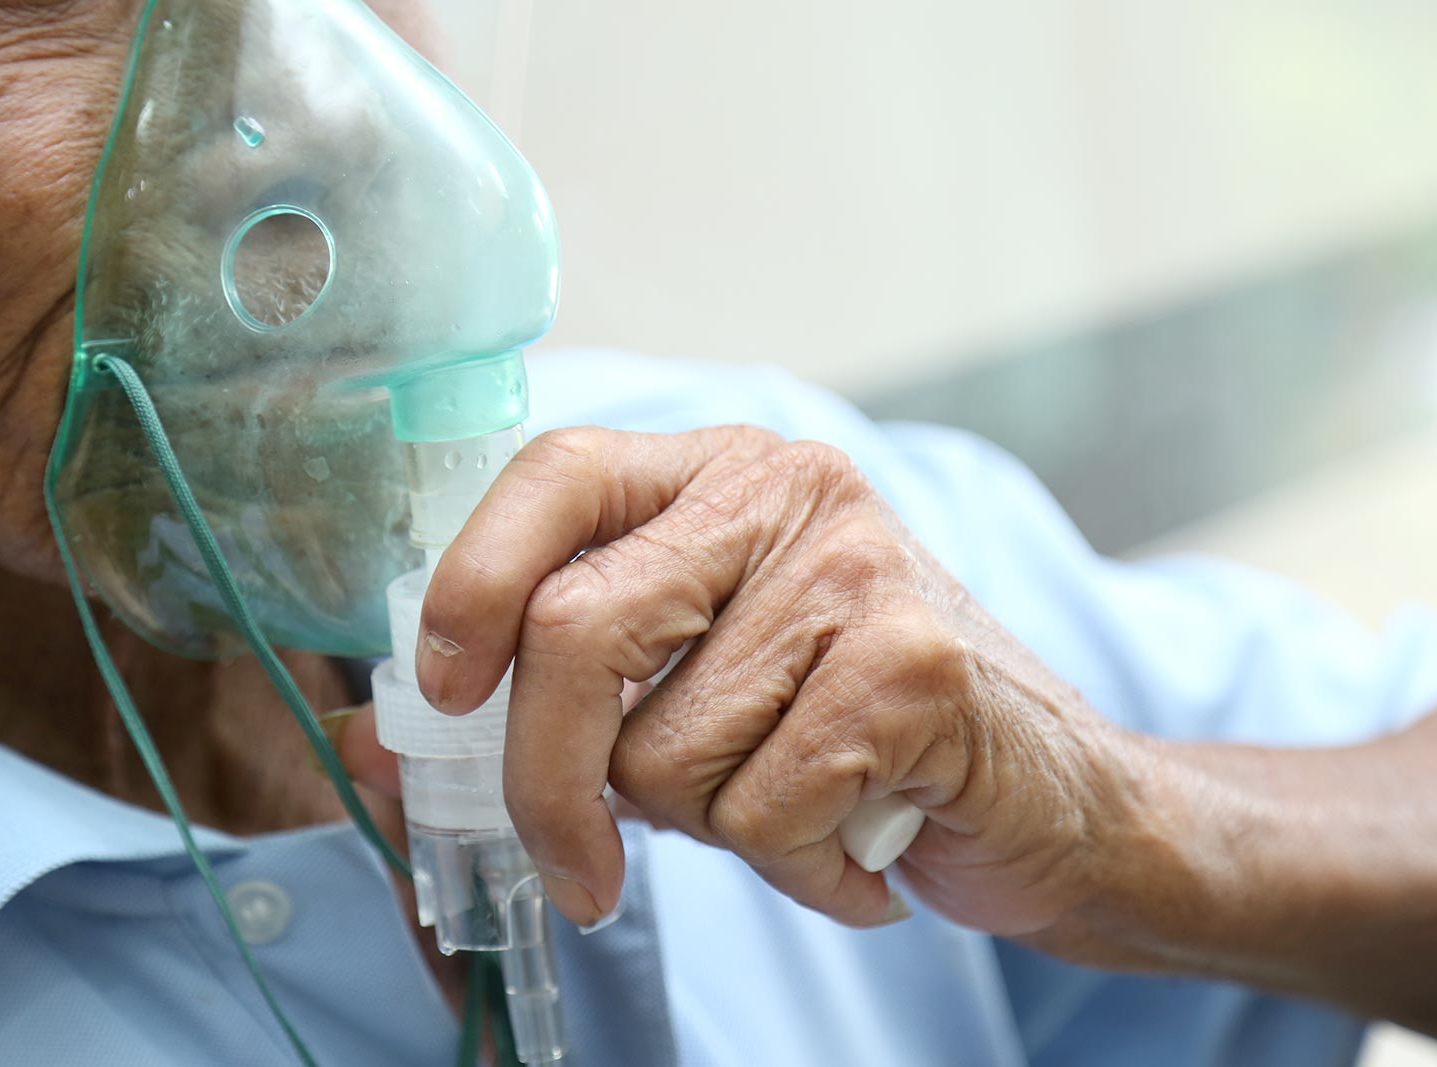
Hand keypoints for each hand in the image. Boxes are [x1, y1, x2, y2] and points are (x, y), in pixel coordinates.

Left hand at [392, 424, 1140, 938]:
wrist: (1055, 798)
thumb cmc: (853, 738)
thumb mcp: (702, 687)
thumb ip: (569, 691)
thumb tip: (381, 739)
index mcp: (718, 476)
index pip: (554, 474)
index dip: (470, 583)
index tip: (440, 696)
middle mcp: (786, 491)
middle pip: (580, 627)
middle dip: (548, 783)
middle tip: (579, 872)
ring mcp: (857, 565)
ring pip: (666, 753)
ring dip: (710, 829)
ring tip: (798, 805)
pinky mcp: (915, 660)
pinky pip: (761, 811)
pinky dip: (798, 872)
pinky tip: (859, 843)